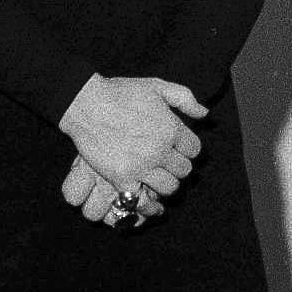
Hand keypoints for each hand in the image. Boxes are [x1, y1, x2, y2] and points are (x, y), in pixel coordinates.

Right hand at [58, 74, 204, 217]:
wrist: (87, 104)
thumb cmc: (120, 93)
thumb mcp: (157, 86)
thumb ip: (185, 99)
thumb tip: (204, 114)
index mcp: (171, 128)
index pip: (194, 149)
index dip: (187, 149)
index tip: (178, 148)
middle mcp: (160, 149)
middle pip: (184, 170)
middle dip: (178, 166)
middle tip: (167, 164)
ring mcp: (141, 166)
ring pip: (169, 187)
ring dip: (165, 184)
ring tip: (157, 178)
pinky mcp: (122, 179)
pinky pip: (143, 201)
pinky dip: (148, 205)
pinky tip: (150, 203)